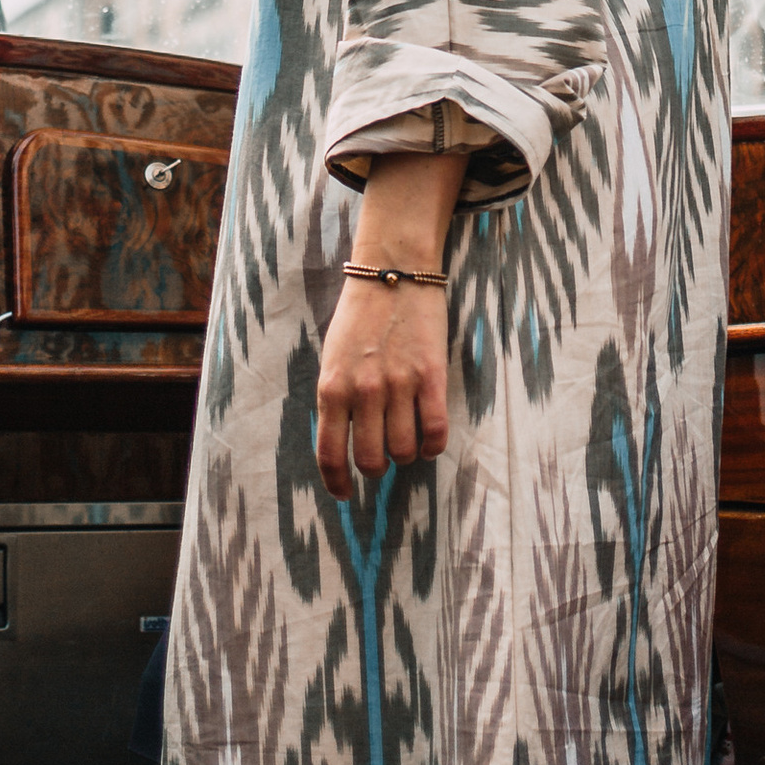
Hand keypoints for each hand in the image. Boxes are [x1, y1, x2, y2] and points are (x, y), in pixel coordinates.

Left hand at [315, 275, 449, 497]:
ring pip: (403, 451)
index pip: (329, 453)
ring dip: (405, 455)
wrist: (394, 271)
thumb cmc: (360, 314)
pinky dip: (433, 446)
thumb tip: (341, 440)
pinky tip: (430, 439)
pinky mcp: (431, 377)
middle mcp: (363, 391)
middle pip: (370, 460)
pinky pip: (435, 432)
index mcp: (332, 387)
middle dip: (375, 469)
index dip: (337, 483)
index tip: (345, 494)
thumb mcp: (332, 357)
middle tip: (381, 459)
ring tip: (406, 442)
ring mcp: (399, 385)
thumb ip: (336, 397)